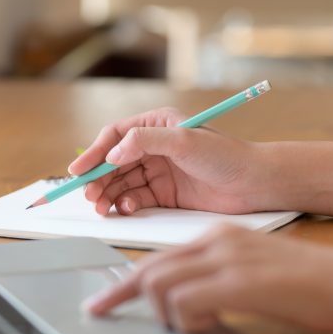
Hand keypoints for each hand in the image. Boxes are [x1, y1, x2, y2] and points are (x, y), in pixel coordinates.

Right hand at [68, 107, 270, 215]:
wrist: (254, 184)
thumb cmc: (226, 156)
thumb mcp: (184, 141)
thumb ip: (146, 141)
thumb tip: (113, 153)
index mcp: (157, 125)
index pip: (115, 136)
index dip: (94, 153)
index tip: (78, 171)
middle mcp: (155, 147)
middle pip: (114, 162)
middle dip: (98, 178)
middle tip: (88, 196)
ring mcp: (159, 171)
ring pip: (121, 182)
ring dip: (108, 194)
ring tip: (101, 207)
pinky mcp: (165, 194)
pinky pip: (136, 199)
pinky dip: (126, 205)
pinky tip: (126, 209)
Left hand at [83, 224, 332, 333]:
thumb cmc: (306, 282)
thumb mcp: (251, 270)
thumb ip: (216, 276)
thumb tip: (183, 300)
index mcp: (218, 235)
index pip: (159, 255)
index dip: (127, 278)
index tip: (107, 296)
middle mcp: (216, 240)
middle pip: (149, 267)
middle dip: (119, 292)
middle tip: (100, 312)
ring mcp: (226, 259)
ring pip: (159, 283)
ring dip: (165, 313)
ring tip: (193, 324)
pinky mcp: (237, 282)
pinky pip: (184, 300)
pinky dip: (186, 320)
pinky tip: (210, 323)